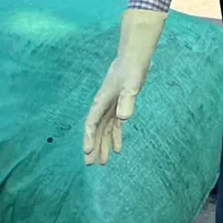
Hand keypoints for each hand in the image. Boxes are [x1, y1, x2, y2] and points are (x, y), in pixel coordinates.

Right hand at [82, 9, 168, 164]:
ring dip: (103, 144)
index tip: (88, 153)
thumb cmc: (132, 69)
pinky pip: (113, 125)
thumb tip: (124, 118)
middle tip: (91, 164)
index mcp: (101, 101)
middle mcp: (103, 105)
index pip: (92, 124)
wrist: (134, 57)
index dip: (89, 139)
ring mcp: (110, 105)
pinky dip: (115, 136)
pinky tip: (117, 148)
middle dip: (93, 146)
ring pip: (104, 129)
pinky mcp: (118, 105)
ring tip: (103, 162)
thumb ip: (127, 100)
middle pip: (95, 130)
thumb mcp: (131, 85)